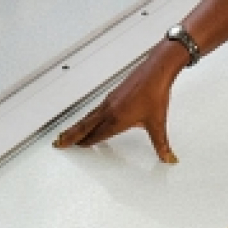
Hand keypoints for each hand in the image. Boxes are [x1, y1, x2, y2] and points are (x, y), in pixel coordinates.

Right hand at [53, 46, 183, 162]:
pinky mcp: (114, 94)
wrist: (156, 70)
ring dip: (78, 126)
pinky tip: (91, 118)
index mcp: (116, 119)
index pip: (97, 135)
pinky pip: (95, 109)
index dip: (87, 143)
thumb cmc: (154, 92)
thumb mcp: (158, 123)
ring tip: (70, 132)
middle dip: (72, 136)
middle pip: (85, 126)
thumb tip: (168, 157)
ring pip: (89, 117)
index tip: (76, 148)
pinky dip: (88, 116)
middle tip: (60, 142)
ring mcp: (110, 100)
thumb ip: (161, 144)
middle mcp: (109, 109)